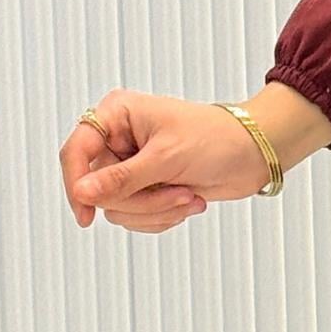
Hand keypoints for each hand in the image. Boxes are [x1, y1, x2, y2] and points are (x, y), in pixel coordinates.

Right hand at [61, 92, 272, 231]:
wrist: (254, 155)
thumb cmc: (217, 139)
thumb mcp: (167, 157)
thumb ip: (122, 178)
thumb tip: (82, 193)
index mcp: (116, 114)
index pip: (75, 152)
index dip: (75, 184)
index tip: (86, 215)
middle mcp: (118, 139)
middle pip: (98, 189)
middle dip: (140, 200)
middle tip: (177, 193)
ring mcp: (131, 166)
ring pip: (117, 208)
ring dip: (155, 210)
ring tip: (188, 196)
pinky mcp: (145, 187)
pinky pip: (134, 217)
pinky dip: (161, 217)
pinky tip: (189, 202)